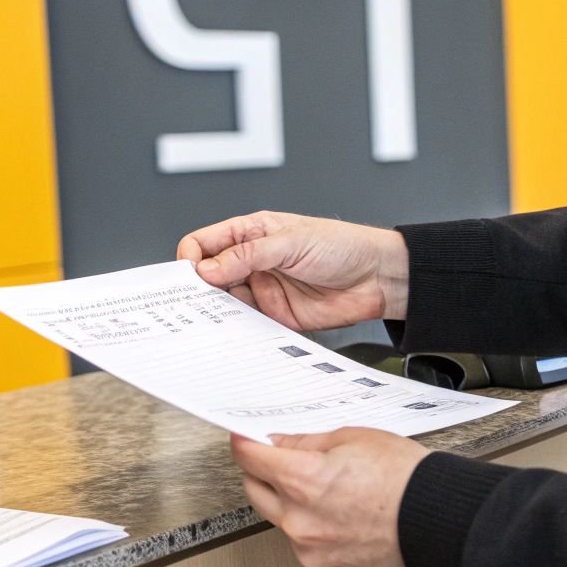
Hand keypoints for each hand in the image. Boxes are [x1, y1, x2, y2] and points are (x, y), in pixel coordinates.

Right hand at [177, 211, 408, 330]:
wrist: (378, 278)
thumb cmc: (342, 246)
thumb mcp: (291, 242)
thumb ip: (248, 256)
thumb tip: (207, 269)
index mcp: (250, 234)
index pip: (204, 243)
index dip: (190, 259)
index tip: (188, 276)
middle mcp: (252, 262)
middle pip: (208, 276)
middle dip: (196, 289)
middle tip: (190, 302)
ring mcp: (262, 289)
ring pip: (224, 303)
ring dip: (217, 311)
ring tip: (214, 319)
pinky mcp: (275, 316)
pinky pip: (248, 324)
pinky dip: (238, 329)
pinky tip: (236, 332)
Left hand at [230, 428, 427, 566]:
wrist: (438, 521)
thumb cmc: (406, 480)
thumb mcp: (353, 438)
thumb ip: (306, 442)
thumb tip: (280, 444)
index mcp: (302, 480)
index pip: (249, 458)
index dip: (245, 443)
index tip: (245, 439)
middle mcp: (297, 518)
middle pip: (253, 489)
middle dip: (263, 471)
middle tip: (284, 459)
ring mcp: (308, 546)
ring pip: (277, 516)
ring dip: (287, 500)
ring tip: (326, 488)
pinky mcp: (321, 566)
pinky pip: (300, 539)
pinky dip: (309, 525)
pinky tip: (337, 512)